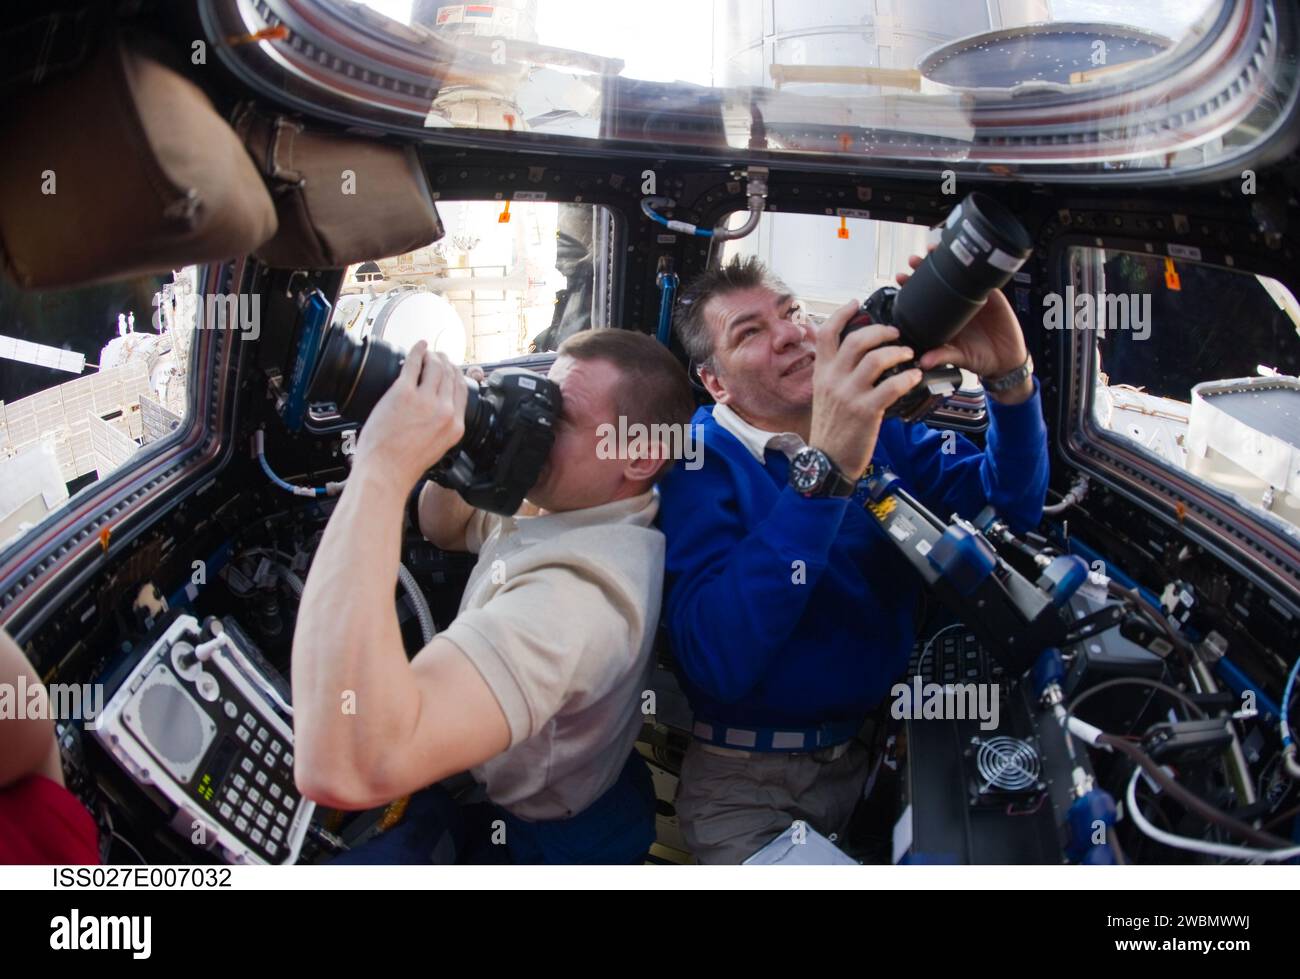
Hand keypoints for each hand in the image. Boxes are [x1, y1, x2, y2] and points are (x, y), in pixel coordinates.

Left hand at [353, 341, 466, 487]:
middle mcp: (445, 411)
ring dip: (433, 355)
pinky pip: (415, 363)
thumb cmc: (403, 466)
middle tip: (438, 357)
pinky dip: (418, 350)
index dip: (457, 376)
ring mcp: (425, 400)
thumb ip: (440, 428)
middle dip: (446, 362)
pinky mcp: (404, 392)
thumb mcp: (435, 449)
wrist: (385, 472)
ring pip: (436, 366)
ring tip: (427, 352)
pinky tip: (418, 345)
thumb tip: (437, 412)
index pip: (463, 391)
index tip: (451, 370)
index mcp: (455, 427)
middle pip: (451, 376)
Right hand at [808, 300, 922, 476]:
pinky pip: (891, 386)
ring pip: (876, 359)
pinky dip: (907, 377)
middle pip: (856, 339)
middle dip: (881, 330)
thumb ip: (835, 373)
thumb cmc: (831, 429)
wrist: (827, 462)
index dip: (841, 313)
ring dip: (898, 352)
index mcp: (822, 373)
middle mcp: (832, 380)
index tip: (856, 302)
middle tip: (896, 333)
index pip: (826, 333)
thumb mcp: (824, 396)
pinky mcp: (865, 411)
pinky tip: (914, 376)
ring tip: (908, 354)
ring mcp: (848, 395)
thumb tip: (855, 356)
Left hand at [897, 252, 1027, 378]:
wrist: (1006, 360)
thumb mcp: (960, 358)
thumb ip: (943, 356)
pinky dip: (976, 266)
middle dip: (924, 268)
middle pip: (937, 282)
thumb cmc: (980, 359)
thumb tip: (924, 362)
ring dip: (946, 260)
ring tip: (933, 250)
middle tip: (913, 260)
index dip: (912, 287)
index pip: (924, 298)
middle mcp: (955, 306)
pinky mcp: (992, 296)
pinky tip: (968, 257)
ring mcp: (973, 299)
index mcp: (944, 318)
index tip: (900, 277)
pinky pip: (984, 279)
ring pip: (958, 275)